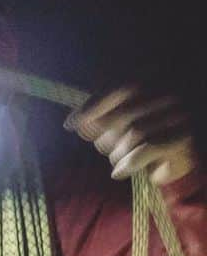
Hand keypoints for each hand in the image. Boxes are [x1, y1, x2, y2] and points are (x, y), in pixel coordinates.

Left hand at [65, 85, 198, 184]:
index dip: (94, 105)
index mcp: (154, 83)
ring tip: (119, 162)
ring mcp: (179, 115)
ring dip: (118, 154)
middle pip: (124, 114)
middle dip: (107, 137)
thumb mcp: (120, 125)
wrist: (180, 162)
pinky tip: (120, 172)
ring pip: (134, 133)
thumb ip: (101, 118)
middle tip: (107, 149)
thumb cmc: (146, 141)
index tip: (71, 124)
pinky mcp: (183, 138)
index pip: (120, 88)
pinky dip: (128, 163)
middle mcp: (169, 95)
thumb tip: (74, 122)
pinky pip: (146, 149)